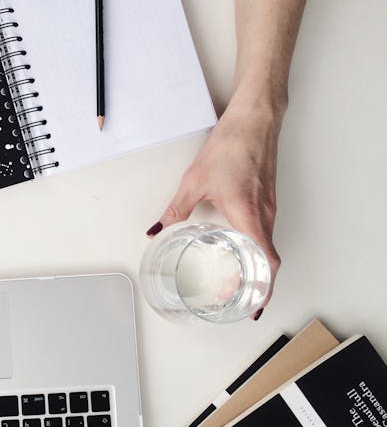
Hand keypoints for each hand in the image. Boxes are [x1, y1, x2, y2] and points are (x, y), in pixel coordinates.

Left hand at [147, 100, 283, 317]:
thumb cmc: (232, 146)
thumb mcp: (194, 181)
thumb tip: (156, 230)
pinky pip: (265, 231)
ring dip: (256, 267)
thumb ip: (175, 210)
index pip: (265, 263)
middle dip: (255, 285)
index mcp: (249, 216)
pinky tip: (239, 250)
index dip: (261, 289)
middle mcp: (265, 214)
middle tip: (238, 300)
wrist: (254, 119)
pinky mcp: (268, 198)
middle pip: (268, 261)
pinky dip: (257, 249)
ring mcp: (269, 206)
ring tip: (237, 281)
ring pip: (267, 246)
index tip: (252, 307)